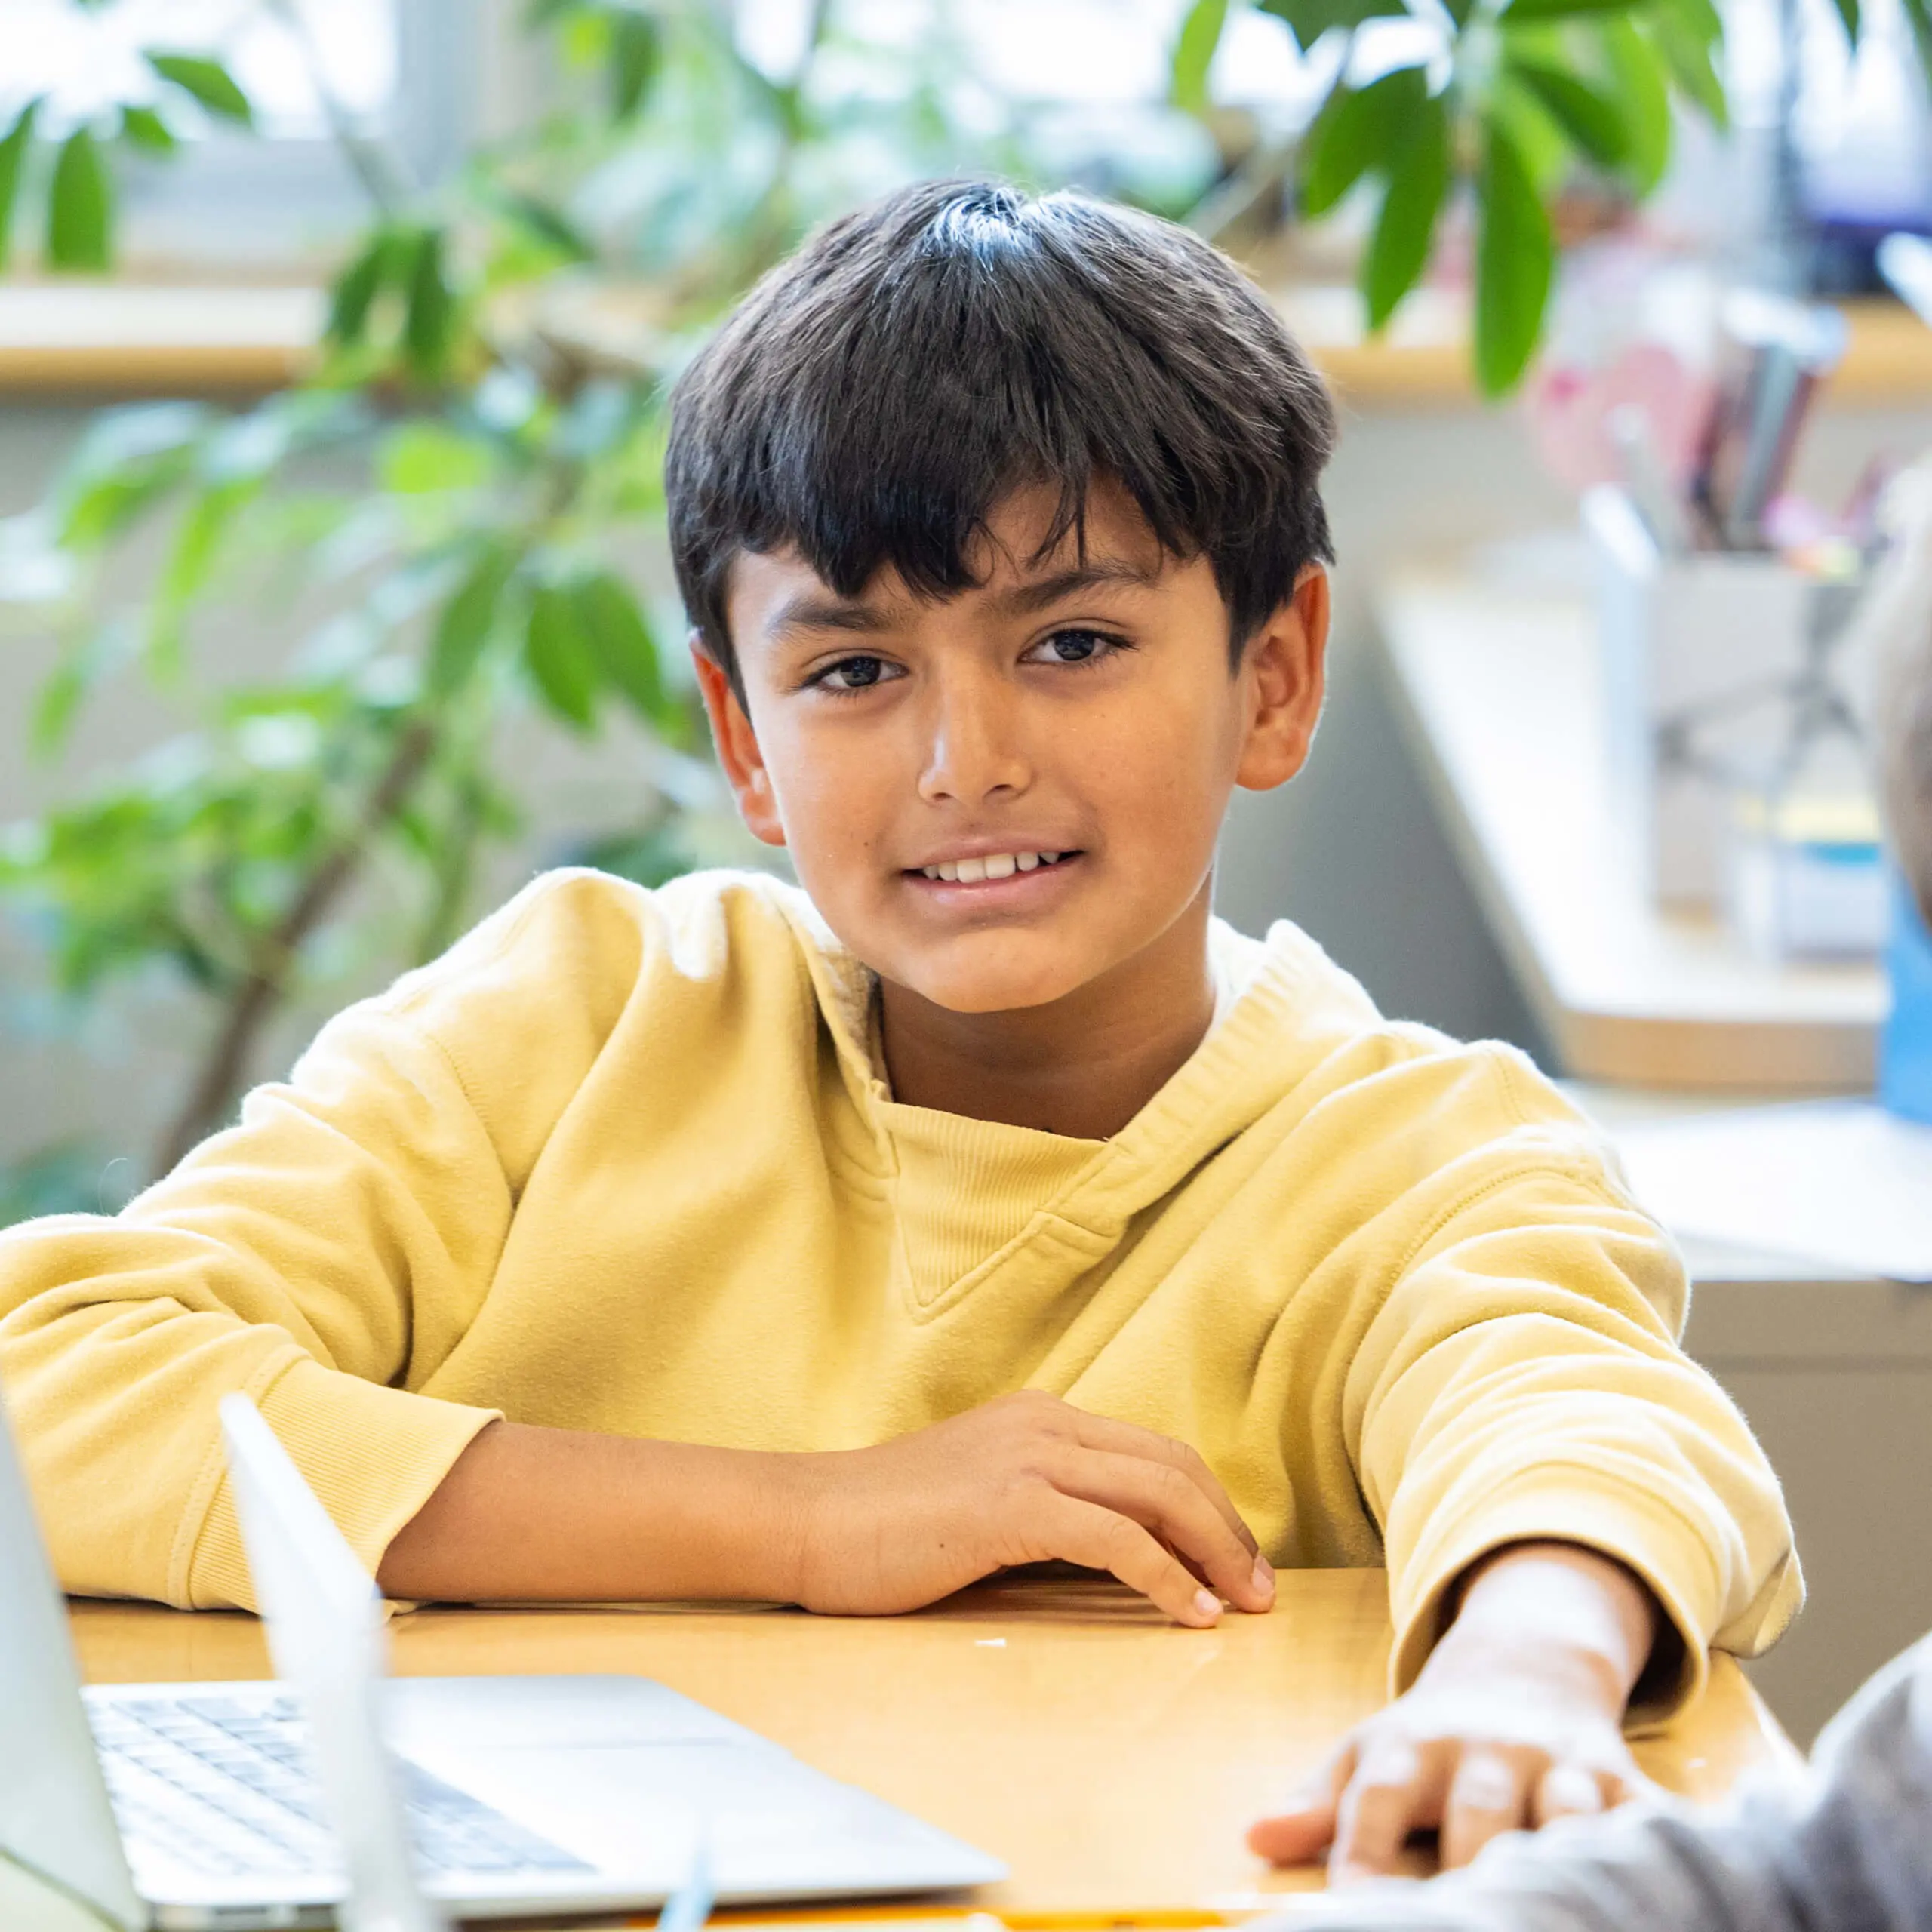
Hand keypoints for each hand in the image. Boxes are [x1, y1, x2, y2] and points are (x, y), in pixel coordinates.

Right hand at [784, 1391, 1274, 1624]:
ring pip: (1157, 1494)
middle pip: (1173, 1467)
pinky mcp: (1010, 1503)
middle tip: (1263, 1588)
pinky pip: (1116, 1539)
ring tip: (1246, 1604)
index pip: (1155, 1452)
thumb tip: (1118, 1555)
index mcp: (1041, 1416)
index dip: (1210, 1504)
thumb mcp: (980, 1498)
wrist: (806, 1519)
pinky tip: (1191, 1614)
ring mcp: (1028, 1457)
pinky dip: (1166, 1577)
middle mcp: (1045, 1423)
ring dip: (1214, 1552)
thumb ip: (1046, 1508)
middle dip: (1229, 1528)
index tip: (1239, 1559)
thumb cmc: (884, 1525)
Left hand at [1248, 1543, 1662, 1883]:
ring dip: (1566, 1860)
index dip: (1362, 1857)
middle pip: (1479, 1814)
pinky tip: (1654, 1890)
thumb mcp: (1368, 1753)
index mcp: (1412, 1746)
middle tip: (1464, 1921)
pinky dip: (1656, 1849)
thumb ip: (1318, 1803)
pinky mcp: (1621, 1775)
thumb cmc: (1431, 1738)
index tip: (1354, 1911)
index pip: (1378, 1799)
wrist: (1526, 1664)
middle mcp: (1487, 1749)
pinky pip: (1646, 1815)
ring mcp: (1559, 1761)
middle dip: (1474, 1870)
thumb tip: (1253, 1838)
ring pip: (1570, 1814)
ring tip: (1553, 1909)